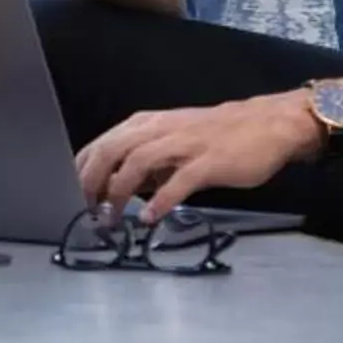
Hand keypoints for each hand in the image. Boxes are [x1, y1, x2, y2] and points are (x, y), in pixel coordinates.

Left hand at [74, 95, 315, 225]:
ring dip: (118, 193)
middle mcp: (162, 130)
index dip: (83, 169)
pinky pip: (178, 182)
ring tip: (110, 218)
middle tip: (84, 209)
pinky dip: (159, 201)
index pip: (103, 143)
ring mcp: (185, 144)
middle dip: (91, 181)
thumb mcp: (176, 140)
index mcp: (150, 124)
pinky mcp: (208, 163)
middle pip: (112, 150)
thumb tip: (119, 188)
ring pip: (137, 163)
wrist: (269, 125)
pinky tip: (149, 218)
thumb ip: (148, 160)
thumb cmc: (220, 135)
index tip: (72, 194)